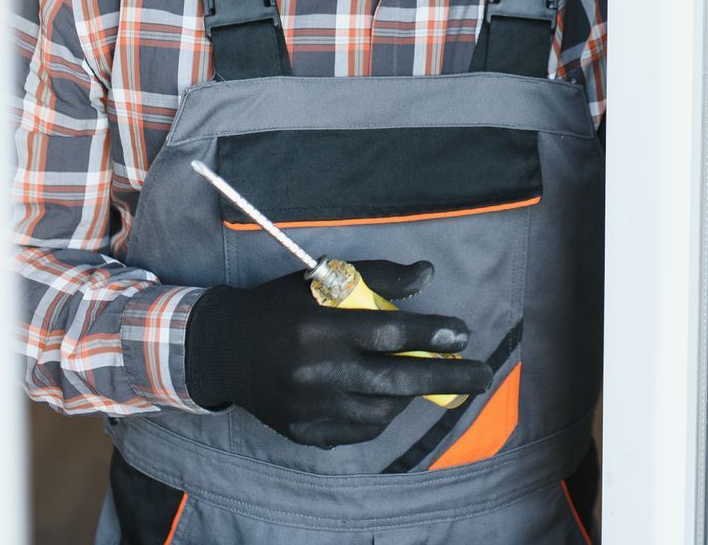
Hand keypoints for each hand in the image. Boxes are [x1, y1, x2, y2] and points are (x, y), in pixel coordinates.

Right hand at [184, 259, 494, 448]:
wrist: (224, 349)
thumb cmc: (282, 306)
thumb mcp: (322, 278)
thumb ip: (377, 276)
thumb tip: (428, 274)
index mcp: (319, 326)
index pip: (389, 334)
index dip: (432, 334)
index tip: (463, 333)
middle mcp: (314, 371)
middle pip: (395, 380)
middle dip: (447, 376)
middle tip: (482, 374)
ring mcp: (309, 408)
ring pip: (381, 411)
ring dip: (412, 395)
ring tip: (423, 378)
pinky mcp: (304, 433)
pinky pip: (359, 430)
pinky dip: (382, 415)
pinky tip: (390, 398)